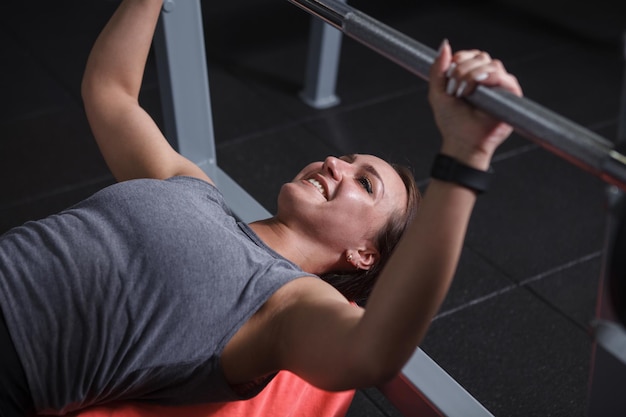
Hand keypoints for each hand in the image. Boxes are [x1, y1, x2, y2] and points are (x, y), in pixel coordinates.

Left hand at [428, 40, 522, 169]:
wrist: (462, 142)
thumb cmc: (451, 122)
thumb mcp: (437, 93)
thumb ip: (438, 69)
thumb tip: (445, 44)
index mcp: (472, 76)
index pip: (471, 54)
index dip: (460, 58)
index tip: (449, 74)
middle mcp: (488, 79)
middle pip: (481, 56)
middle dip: (463, 69)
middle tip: (454, 88)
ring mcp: (499, 86)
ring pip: (492, 64)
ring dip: (473, 74)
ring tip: (463, 92)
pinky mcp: (511, 95)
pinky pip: (504, 77)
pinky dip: (489, 78)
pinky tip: (476, 89)